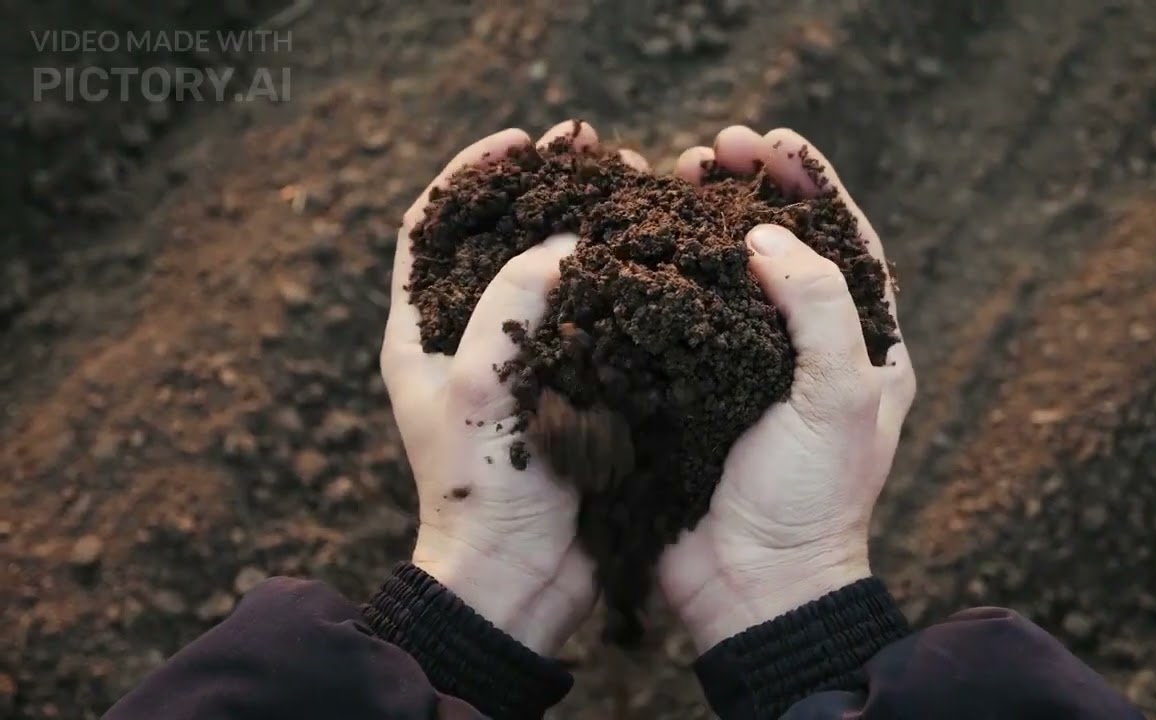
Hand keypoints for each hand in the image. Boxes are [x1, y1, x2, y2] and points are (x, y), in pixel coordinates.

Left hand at [380, 121, 631, 655]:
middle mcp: (471, 339)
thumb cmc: (481, 490)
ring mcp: (525, 363)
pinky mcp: (572, 389)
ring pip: (555, 273)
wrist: (519, 580)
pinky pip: (595, 318)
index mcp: (423, 333)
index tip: (518, 141)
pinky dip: (620, 282)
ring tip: (635, 190)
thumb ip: (513, 302)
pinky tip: (656, 257)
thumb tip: (563, 243)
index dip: (470, 173)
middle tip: (597, 152)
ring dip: (591, 228)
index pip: (431, 226)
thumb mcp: (479, 386)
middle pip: (503, 238)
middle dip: (546, 189)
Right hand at [658, 126, 916, 651]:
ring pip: (723, 274)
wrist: (751, 585)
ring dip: (698, 224)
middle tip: (710, 151)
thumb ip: (818, 308)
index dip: (811, 185)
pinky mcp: (691, 388)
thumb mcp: (842, 397)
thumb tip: (769, 238)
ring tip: (668, 181)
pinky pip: (675, 318)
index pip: (844, 241)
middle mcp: (803, 348)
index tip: (771, 143)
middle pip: (779, 246)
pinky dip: (658, 277)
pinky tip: (633, 245)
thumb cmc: (812, 498)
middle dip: (747, 192)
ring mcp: (742, 366)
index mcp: (861, 345)